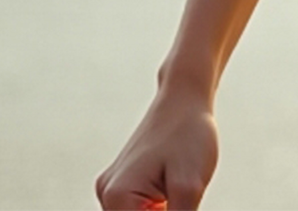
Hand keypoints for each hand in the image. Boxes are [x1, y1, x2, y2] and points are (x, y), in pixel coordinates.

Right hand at [94, 86, 217, 210]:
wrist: (185, 97)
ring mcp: (113, 189)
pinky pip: (139, 209)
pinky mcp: (125, 184)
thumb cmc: (190, 135)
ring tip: (177, 191)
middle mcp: (107, 196)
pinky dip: (159, 210)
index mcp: (117, 198)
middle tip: (177, 197)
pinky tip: (176, 193)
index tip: (177, 208)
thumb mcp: (190, 186)